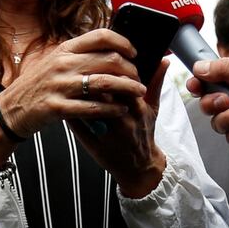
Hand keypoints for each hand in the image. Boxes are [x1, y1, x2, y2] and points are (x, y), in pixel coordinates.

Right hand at [0, 29, 145, 136]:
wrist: (11, 109)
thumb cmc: (37, 85)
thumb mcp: (55, 62)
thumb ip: (79, 56)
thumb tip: (110, 50)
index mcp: (65, 49)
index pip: (101, 36)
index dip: (123, 43)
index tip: (134, 53)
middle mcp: (63, 64)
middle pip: (109, 60)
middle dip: (131, 69)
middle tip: (139, 78)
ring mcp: (59, 85)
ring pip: (105, 82)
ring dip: (128, 88)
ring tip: (139, 92)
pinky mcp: (57, 107)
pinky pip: (93, 107)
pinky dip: (112, 109)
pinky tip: (121, 110)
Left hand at [67, 59, 167, 197]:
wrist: (138, 167)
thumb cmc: (143, 133)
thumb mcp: (153, 109)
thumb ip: (156, 83)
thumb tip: (163, 60)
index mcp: (137, 108)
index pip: (121, 82)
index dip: (109, 69)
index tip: (101, 60)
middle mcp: (123, 121)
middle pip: (102, 93)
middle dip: (91, 79)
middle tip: (81, 67)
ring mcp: (106, 134)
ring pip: (87, 107)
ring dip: (78, 93)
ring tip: (71, 81)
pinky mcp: (90, 143)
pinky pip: (76, 124)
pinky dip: (69, 110)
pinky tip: (65, 100)